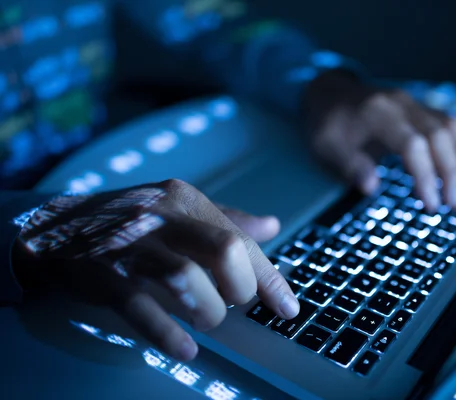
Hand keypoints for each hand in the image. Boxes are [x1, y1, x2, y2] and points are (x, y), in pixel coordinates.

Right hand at [12, 180, 297, 360]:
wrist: (54, 227)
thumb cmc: (131, 221)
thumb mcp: (178, 209)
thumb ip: (226, 218)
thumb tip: (272, 225)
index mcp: (186, 200)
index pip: (241, 240)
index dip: (270, 278)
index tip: (288, 309)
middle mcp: (162, 216)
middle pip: (223, 250)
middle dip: (242, 288)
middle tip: (234, 305)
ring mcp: (131, 245)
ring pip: (185, 277)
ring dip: (208, 309)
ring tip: (208, 322)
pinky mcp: (103, 275)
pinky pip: (139, 305)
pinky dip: (166, 331)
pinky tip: (185, 349)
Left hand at [305, 71, 455, 210]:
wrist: (329, 94)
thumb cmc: (327, 125)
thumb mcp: (327, 147)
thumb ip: (349, 165)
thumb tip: (371, 187)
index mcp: (378, 113)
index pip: (413, 144)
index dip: (426, 175)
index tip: (430, 204)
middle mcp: (401, 104)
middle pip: (439, 135)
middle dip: (451, 172)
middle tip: (453, 204)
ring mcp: (414, 103)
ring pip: (451, 126)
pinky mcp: (420, 108)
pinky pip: (451, 123)